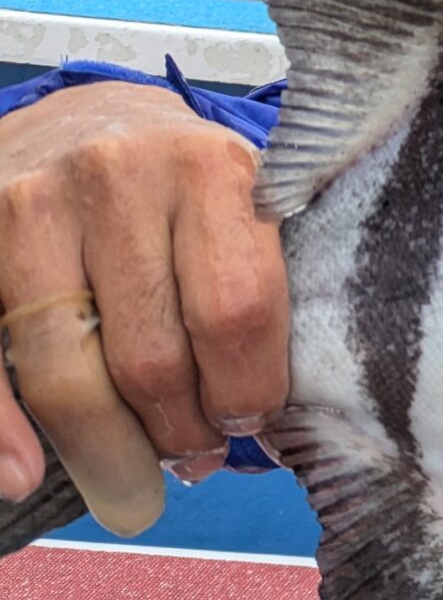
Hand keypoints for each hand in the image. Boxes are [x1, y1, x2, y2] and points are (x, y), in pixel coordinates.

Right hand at [0, 85, 287, 514]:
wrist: (86, 116)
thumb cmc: (179, 183)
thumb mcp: (240, 203)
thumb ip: (256, 285)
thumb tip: (260, 426)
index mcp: (208, 167)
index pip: (236, 311)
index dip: (248, 391)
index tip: (249, 423)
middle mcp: (118, 177)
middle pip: (151, 358)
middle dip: (179, 435)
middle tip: (192, 459)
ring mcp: (33, 206)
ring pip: (69, 375)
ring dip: (106, 453)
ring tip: (133, 483)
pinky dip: (5, 433)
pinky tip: (27, 475)